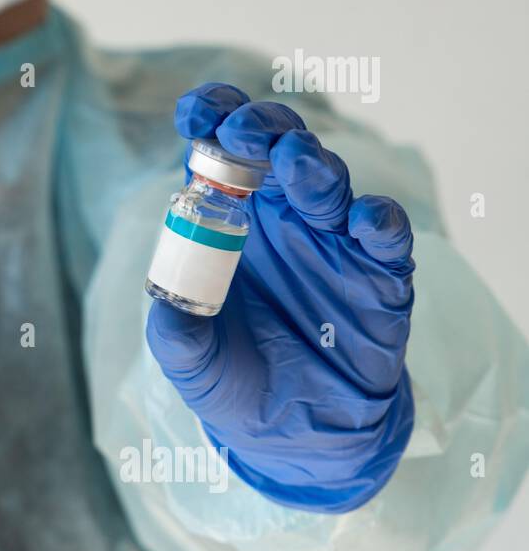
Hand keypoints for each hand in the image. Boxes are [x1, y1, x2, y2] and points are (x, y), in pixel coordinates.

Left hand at [146, 83, 414, 512]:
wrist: (297, 437)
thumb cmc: (235, 379)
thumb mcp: (191, 360)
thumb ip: (174, 329)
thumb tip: (164, 301)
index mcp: (229, 218)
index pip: (217, 150)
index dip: (210, 119)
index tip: (193, 114)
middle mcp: (282, 216)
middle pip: (275, 147)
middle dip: (259, 129)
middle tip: (241, 132)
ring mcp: (333, 239)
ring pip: (328, 181)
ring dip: (311, 165)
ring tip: (293, 159)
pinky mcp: (379, 273)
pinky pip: (385, 234)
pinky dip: (378, 221)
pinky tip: (363, 220)